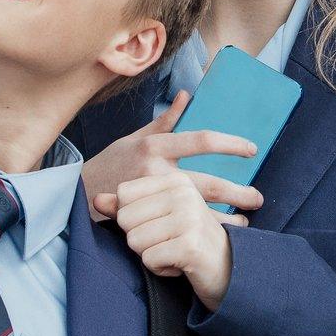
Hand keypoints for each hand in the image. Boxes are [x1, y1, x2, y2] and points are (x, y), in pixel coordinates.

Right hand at [84, 91, 262, 221]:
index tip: (251, 149)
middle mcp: (155, 171)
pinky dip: (199, 235)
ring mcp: (150, 199)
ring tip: (245, 224)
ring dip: (224, 219)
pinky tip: (216, 239)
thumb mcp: (135, 137)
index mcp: (156, 146)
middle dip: (236, 192)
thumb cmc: (112, 163)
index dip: (229, 144)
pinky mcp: (144, 221)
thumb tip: (187, 96)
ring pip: (195, 211)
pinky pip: (177, 230)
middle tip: (257, 198)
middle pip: (205, 183)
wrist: (79, 193)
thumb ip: (165, 121)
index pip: (201, 141)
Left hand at [110, 171, 242, 310]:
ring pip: (134, 240)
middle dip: (140, 239)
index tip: (158, 224)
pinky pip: (149, 260)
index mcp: (176, 180)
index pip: (123, 194)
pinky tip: (179, 266)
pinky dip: (160, 269)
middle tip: (167, 242)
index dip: (132, 217)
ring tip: (173, 253)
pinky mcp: (190, 244)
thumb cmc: (188, 242)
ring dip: (150, 255)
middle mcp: (184, 193)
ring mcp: (190, 217)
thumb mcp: (159, 218)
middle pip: (125, 218)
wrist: (229, 272)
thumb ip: (126, 207)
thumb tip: (96, 199)